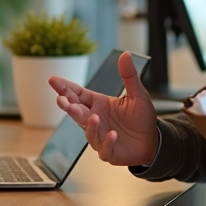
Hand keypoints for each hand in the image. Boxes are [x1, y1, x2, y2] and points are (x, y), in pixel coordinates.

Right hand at [49, 51, 158, 165]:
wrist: (153, 141)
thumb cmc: (141, 117)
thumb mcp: (137, 94)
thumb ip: (128, 76)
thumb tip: (125, 54)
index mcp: (99, 103)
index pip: (78, 93)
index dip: (65, 87)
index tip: (53, 80)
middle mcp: (96, 119)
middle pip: (77, 112)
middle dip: (67, 106)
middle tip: (61, 99)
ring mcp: (100, 136)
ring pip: (88, 130)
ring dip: (90, 125)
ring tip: (94, 117)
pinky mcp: (108, 151)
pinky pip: (104, 148)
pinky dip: (107, 142)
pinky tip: (112, 135)